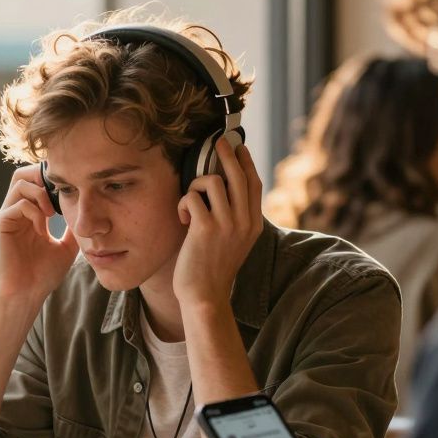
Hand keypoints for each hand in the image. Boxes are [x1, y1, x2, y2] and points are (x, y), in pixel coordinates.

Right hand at [0, 164, 78, 303]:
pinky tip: (42, 229)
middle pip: (22, 174)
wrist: (25, 295)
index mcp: (29, 216)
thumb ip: (72, 229)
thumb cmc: (42, 276)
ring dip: (40, 194)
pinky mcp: (0, 224)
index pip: (35, 183)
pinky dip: (35, 212)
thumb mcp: (66, 248)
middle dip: (42, 176)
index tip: (70, 192)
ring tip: (52, 214)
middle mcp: (15, 212)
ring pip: (20, 183)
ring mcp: (6, 217)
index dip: (52, 181)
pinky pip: (18, 204)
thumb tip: (86, 215)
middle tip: (59, 192)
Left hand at [173, 141, 262, 309]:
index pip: (254, 184)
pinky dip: (183, 202)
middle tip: (217, 142)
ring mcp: (226, 224)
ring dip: (195, 185)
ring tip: (190, 203)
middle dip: (226, 154)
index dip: (246, 162)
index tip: (239, 147)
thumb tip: (223, 188)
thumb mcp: (234, 241)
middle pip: (237, 175)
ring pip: (212, 182)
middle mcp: (244, 222)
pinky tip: (183, 218)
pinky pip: (192, 197)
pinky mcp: (205, 229)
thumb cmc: (213, 268)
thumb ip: (234, 218)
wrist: (205, 295)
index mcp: (253, 224)